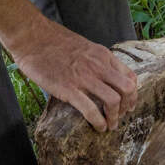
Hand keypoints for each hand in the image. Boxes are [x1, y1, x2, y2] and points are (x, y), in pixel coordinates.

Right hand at [0, 0, 137, 130]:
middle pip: (127, 90)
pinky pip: (91, 110)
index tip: (128, 104)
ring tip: (110, 126)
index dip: (132, 94)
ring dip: (115, 118)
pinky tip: (98, 127)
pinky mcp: (69, 89)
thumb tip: (100, 75)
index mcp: (103, 55)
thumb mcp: (84, 46)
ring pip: (113, 101)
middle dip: (127, 107)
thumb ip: (95, 60)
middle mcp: (98, 66)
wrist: (32, 37)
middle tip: (121, 116)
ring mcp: (84, 78)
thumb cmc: (53, 41)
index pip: (129, 76)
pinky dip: (99, 122)